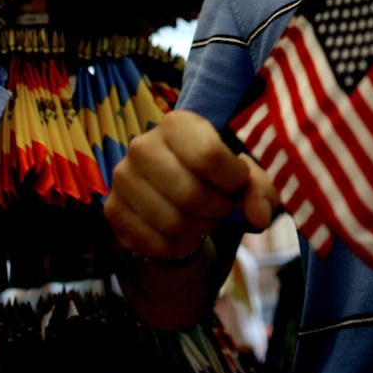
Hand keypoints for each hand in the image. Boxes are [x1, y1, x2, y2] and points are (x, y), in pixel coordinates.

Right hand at [104, 109, 277, 259]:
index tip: (237, 184)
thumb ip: (259, 191)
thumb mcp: (242, 178)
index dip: (233, 181)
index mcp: (177, 124)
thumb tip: (258, 217)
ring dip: (200, 230)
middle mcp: (142, 146)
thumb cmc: (212, 179)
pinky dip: (180, 247)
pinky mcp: (113, 211)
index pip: (208, 156)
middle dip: (218, 211)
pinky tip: (185, 236)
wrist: (172, 195)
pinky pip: (155, 243)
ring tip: (204, 220)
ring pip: (173, 222)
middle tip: (222, 209)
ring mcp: (123, 179)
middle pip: (191, 194)